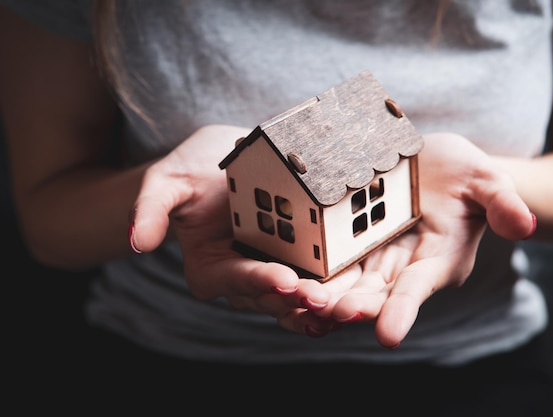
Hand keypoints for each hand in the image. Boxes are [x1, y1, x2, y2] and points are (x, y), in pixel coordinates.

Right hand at [128, 125, 332, 331]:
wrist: (227, 161)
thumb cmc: (192, 171)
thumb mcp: (168, 182)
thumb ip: (152, 208)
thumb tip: (138, 240)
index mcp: (212, 270)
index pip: (235, 279)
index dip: (258, 280)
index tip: (283, 280)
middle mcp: (245, 279)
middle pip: (273, 296)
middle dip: (299, 301)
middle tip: (325, 301)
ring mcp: (276, 271)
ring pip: (301, 296)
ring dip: (325, 304)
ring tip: (350, 308)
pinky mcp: (301, 260)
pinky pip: (321, 278)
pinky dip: (340, 286)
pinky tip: (364, 289)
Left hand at [301, 132, 535, 347]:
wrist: (434, 165)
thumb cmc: (466, 176)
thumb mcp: (487, 181)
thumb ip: (502, 203)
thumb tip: (525, 224)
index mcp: (437, 262)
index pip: (419, 289)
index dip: (403, 310)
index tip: (388, 334)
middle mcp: (402, 268)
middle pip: (374, 294)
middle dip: (349, 305)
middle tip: (323, 310)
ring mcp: (372, 256)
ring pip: (344, 284)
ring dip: (321, 295)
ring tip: (294, 298)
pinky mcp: (348, 241)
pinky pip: (326, 261)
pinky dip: (308, 271)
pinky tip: (282, 277)